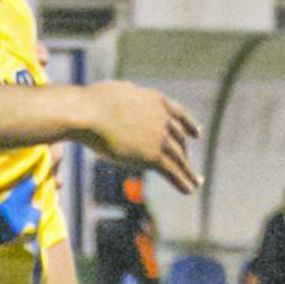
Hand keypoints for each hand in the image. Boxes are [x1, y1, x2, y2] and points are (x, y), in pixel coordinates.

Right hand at [81, 83, 200, 194]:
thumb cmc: (92, 102)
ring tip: (195, 183)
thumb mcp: (116, 93)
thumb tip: (121, 99)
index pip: (178, 114)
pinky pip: (172, 171)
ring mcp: (159, 137)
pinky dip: (182, 182)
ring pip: (179, 158)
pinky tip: (188, 191)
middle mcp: (162, 118)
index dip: (188, 125)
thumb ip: (126, 98)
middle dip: (183, 153)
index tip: (196, 134)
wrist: (88, 113)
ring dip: (187, 172)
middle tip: (186, 165)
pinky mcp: (153, 155)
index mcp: (155, 101)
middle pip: (178, 139)